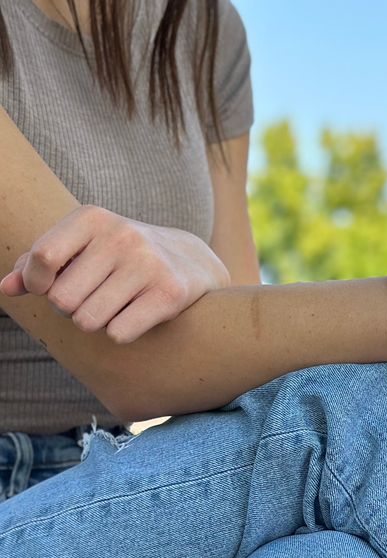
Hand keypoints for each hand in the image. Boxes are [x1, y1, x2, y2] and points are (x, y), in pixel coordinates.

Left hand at [0, 205, 230, 343]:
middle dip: (69, 309)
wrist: (191, 261)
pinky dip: (120, 332)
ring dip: (94, 323)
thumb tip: (6, 288)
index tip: (48, 287)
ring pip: (89, 321)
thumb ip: (38, 265)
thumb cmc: (122, 257)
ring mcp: (148, 265)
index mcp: (93, 218)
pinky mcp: (170, 294)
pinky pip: (119, 332)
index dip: (37, 283)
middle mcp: (122, 237)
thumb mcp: (81, 248)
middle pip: (63, 299)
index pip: (42, 257)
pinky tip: (134, 317)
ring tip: (111, 308)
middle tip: (89, 300)